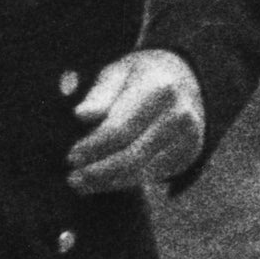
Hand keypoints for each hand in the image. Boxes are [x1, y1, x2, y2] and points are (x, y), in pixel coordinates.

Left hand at [62, 50, 206, 195]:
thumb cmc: (137, 79)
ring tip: (81, 184)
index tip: (72, 156)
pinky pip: (151, 175)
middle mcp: (179, 114)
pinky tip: (103, 182)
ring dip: (108, 182)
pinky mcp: (187, 153)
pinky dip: (124, 182)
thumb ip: (100, 95)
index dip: (94, 146)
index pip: (120, 128)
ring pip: (142, 170)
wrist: (181, 82)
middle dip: (99, 170)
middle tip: (72, 178)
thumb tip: (81, 115)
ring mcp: (187, 136)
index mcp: (158, 88)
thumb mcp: (117, 74)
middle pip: (132, 154)